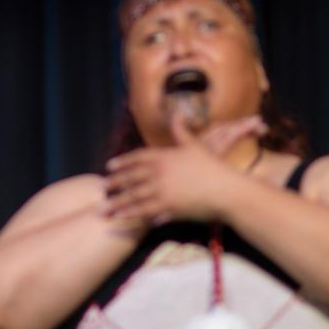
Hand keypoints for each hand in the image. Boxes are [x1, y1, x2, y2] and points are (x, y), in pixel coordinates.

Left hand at [102, 112, 264, 223]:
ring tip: (102, 209)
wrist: (227, 189)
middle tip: (102, 188)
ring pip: (133, 196)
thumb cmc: (213, 167)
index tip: (109, 166)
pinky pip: (143, 211)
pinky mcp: (167, 206)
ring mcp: (162, 189)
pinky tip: (119, 218)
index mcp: (165, 156)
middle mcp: (160, 172)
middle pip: (130, 178)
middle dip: (114, 183)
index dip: (122, 162)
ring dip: (116, 203)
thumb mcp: (195, 145)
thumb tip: (177, 110)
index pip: (137, 158)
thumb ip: (181, 130)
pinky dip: (130, 214)